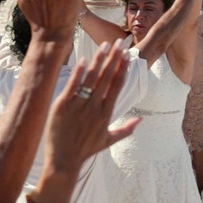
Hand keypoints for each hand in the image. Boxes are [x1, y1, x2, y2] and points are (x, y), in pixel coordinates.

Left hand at [43, 40, 138, 175]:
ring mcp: (79, 106)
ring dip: (99, 61)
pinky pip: (72, 86)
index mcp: (106, 113)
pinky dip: (79, 73)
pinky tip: (84, 60)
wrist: (64, 161)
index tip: (127, 55)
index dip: (122, 68)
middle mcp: (95, 107)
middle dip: (114, 58)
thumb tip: (140, 121)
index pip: (117, 85)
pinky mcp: (62, 106)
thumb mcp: (108, 141)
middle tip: (119, 41)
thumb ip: (125, 129)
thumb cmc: (85, 151)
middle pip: (107, 78)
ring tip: (105, 45)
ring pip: (91, 79)